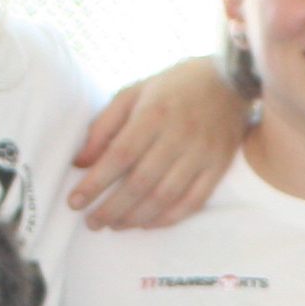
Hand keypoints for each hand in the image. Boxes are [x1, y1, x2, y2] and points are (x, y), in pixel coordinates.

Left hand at [67, 60, 248, 229]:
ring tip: (115, 225)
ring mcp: (201, 154)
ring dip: (136, 217)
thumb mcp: (133, 93)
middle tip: (92, 222)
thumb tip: (80, 162)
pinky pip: (192, 202)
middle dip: (112, 208)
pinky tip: (147, 224)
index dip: (95, 183)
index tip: (75, 202)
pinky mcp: (218, 167)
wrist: (229, 80)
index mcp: (153, 113)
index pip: (119, 156)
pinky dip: (167, 218)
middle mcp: (178, 135)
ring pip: (165, 197)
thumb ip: (104, 126)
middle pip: (140, 182)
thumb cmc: (173, 87)